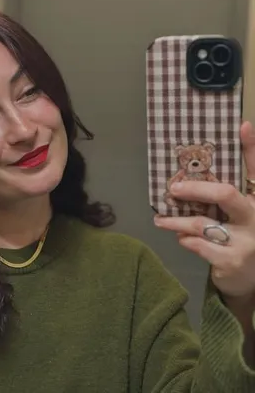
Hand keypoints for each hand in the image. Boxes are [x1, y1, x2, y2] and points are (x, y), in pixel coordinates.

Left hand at [153, 122, 254, 299]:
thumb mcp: (237, 218)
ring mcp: (246, 241)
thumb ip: (222, 200)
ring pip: (202, 223)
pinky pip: (198, 244)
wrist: (248, 280)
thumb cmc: (239, 240)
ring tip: (160, 220)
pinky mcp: (231, 261)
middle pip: (225, 194)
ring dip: (176, 221)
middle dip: (195, 189)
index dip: (252, 148)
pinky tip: (181, 238)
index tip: (242, 126)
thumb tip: (189, 181)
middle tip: (173, 188)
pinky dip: (185, 240)